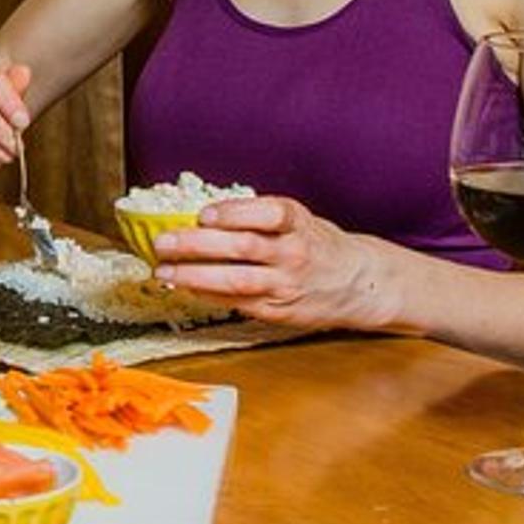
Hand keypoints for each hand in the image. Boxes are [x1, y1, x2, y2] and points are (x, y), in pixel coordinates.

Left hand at [150, 196, 396, 330]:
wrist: (360, 282)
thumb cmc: (317, 244)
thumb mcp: (297, 220)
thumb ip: (257, 217)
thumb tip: (201, 216)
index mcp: (297, 223)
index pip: (268, 213)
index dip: (233, 213)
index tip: (203, 214)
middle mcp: (294, 253)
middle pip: (242, 247)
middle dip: (197, 245)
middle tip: (163, 243)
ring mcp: (287, 284)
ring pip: (236, 280)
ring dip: (195, 276)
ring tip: (165, 272)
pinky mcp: (280, 310)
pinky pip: (240, 302)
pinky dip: (210, 295)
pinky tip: (188, 288)